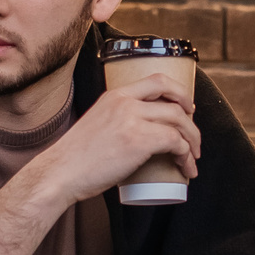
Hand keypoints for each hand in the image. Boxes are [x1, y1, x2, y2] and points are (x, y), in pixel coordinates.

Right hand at [29, 80, 200, 204]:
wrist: (60, 173)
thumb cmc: (76, 158)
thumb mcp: (97, 123)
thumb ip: (116, 119)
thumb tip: (136, 132)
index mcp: (115, 95)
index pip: (157, 80)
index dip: (178, 91)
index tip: (186, 107)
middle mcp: (125, 102)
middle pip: (173, 100)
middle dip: (191, 118)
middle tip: (194, 135)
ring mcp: (132, 120)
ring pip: (179, 121)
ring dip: (192, 140)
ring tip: (193, 157)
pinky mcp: (139, 141)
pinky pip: (176, 142)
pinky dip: (186, 155)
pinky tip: (186, 167)